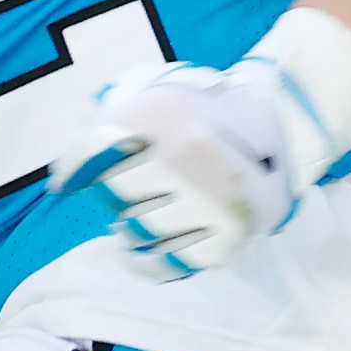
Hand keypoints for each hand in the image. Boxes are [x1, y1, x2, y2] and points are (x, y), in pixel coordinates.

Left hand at [49, 8, 350, 277]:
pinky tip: (153, 249)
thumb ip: (112, 113)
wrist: (284, 121)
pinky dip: (155, 260)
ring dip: (131, 230)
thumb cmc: (209, 105)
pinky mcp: (228, 232)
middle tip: (122, 196)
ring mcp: (208, 197)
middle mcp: (183, 154)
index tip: (66, 183)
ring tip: (139, 221)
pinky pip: (172, 262)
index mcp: (162, 111)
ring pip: (139, 232)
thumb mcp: (160, 87)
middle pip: (114, 196)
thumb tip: (66, 168)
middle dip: (112, 197)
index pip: (92, 151)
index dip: (72, 170)